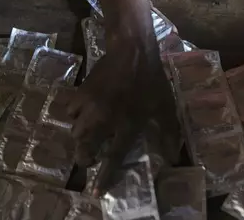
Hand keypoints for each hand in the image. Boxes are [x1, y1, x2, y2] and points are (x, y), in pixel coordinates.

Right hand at [67, 42, 178, 195]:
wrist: (132, 52)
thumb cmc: (152, 81)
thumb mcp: (166, 108)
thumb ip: (169, 134)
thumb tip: (172, 158)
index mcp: (127, 125)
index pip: (113, 157)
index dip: (103, 176)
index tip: (94, 191)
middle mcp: (106, 119)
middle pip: (85, 145)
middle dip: (84, 157)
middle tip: (88, 159)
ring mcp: (91, 105)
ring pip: (75, 130)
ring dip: (79, 137)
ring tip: (84, 137)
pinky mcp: (82, 92)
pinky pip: (70, 110)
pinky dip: (73, 116)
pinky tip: (80, 114)